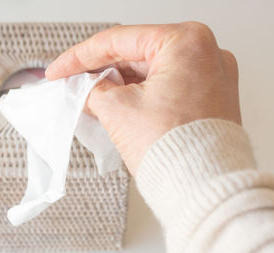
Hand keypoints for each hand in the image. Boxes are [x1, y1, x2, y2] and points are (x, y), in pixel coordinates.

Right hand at [46, 22, 240, 174]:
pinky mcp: (212, 100)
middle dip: (102, 70)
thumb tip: (86, 89)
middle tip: (72, 83)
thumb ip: (94, 91)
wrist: (204, 190)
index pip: (120, 41)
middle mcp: (208, 54)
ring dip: (121, 85)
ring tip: (91, 99)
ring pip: (153, 72)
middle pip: (138, 55)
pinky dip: (142, 95)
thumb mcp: (118, 111)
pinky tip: (118, 105)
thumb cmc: (176, 152)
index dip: (81, 56)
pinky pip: (169, 88)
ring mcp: (213, 78)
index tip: (60, 70)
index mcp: (188, 43)